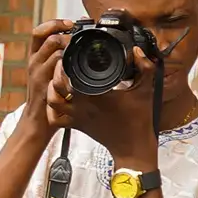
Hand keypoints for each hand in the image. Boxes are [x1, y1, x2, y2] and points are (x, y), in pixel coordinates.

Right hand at [14, 19, 72, 140]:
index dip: (54, 23)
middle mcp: (34, 62)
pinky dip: (69, 63)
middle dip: (65, 33)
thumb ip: (59, 58)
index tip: (70, 23)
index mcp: (35, 57)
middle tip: (78, 36)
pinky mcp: (44, 85)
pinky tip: (77, 65)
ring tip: (79, 49)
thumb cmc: (48, 96)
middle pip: (46, 36)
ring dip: (69, 45)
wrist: (37, 122)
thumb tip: (77, 42)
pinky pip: (57, 68)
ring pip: (53, 49)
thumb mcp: (50, 73)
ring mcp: (38, 73)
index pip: (39, 31)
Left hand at [65, 27, 160, 168]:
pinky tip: (59, 99)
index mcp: (97, 94)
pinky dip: (52, 109)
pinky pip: (55, 119)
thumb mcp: (146, 90)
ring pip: (52, 101)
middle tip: (64, 64)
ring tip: (59, 79)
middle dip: (57, 72)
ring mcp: (77, 117)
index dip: (66, 64)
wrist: (133, 147)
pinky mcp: (76, 126)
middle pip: (57, 86)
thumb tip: (137, 50)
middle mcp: (83, 106)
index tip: (71, 55)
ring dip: (51, 89)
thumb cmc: (139, 119)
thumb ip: (145, 67)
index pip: (71, 76)